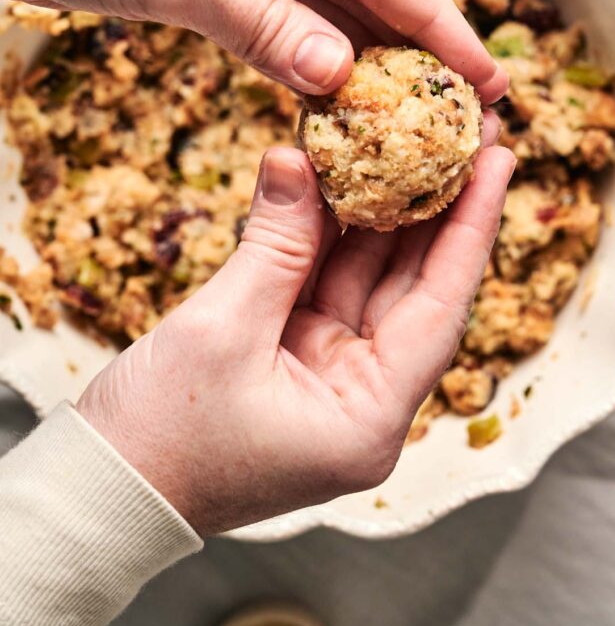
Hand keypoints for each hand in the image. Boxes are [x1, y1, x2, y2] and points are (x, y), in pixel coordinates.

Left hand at [0, 0, 506, 102]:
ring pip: (314, 5)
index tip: (484, 73)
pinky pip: (270, 16)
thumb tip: (342, 79)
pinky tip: (332, 97)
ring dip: (353, 60)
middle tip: (461, 108)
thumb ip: (267, 29)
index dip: (432, 24)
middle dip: (404, 48)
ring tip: (411, 117)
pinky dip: (297, 56)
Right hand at [76, 144, 514, 535]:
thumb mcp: (222, 330)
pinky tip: (342, 177)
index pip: (440, 307)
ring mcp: (328, 379)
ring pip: (367, 279)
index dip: (471, 226)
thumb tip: (300, 157)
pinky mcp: (294, 360)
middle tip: (465, 134)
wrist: (103, 490)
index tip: (500, 160)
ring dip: (382, 212)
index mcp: (368, 419)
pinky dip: (329, 234)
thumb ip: (274, 242)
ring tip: (410, 139)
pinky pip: (323, 284)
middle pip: (414, 288)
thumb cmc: (158, 438)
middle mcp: (362, 400)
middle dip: (438, 208)